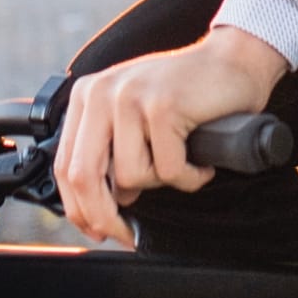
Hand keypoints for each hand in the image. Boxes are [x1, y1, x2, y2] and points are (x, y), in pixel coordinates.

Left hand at [54, 28, 289, 247]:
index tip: (97, 230)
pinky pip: (169, 171)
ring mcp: (131, 96)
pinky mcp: (163, 106)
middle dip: (104, 217)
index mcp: (87, 95)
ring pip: (130, 178)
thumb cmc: (186, 96)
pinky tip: (200, 159)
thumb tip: (96, 211)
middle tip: (128, 235)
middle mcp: (101, 92)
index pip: (65, 165)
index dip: (78, 209)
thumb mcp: (131, 118)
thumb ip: (107, 152)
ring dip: (162, 183)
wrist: (232, 62)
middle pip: (84, 176)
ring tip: (181, 159)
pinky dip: (190, 176)